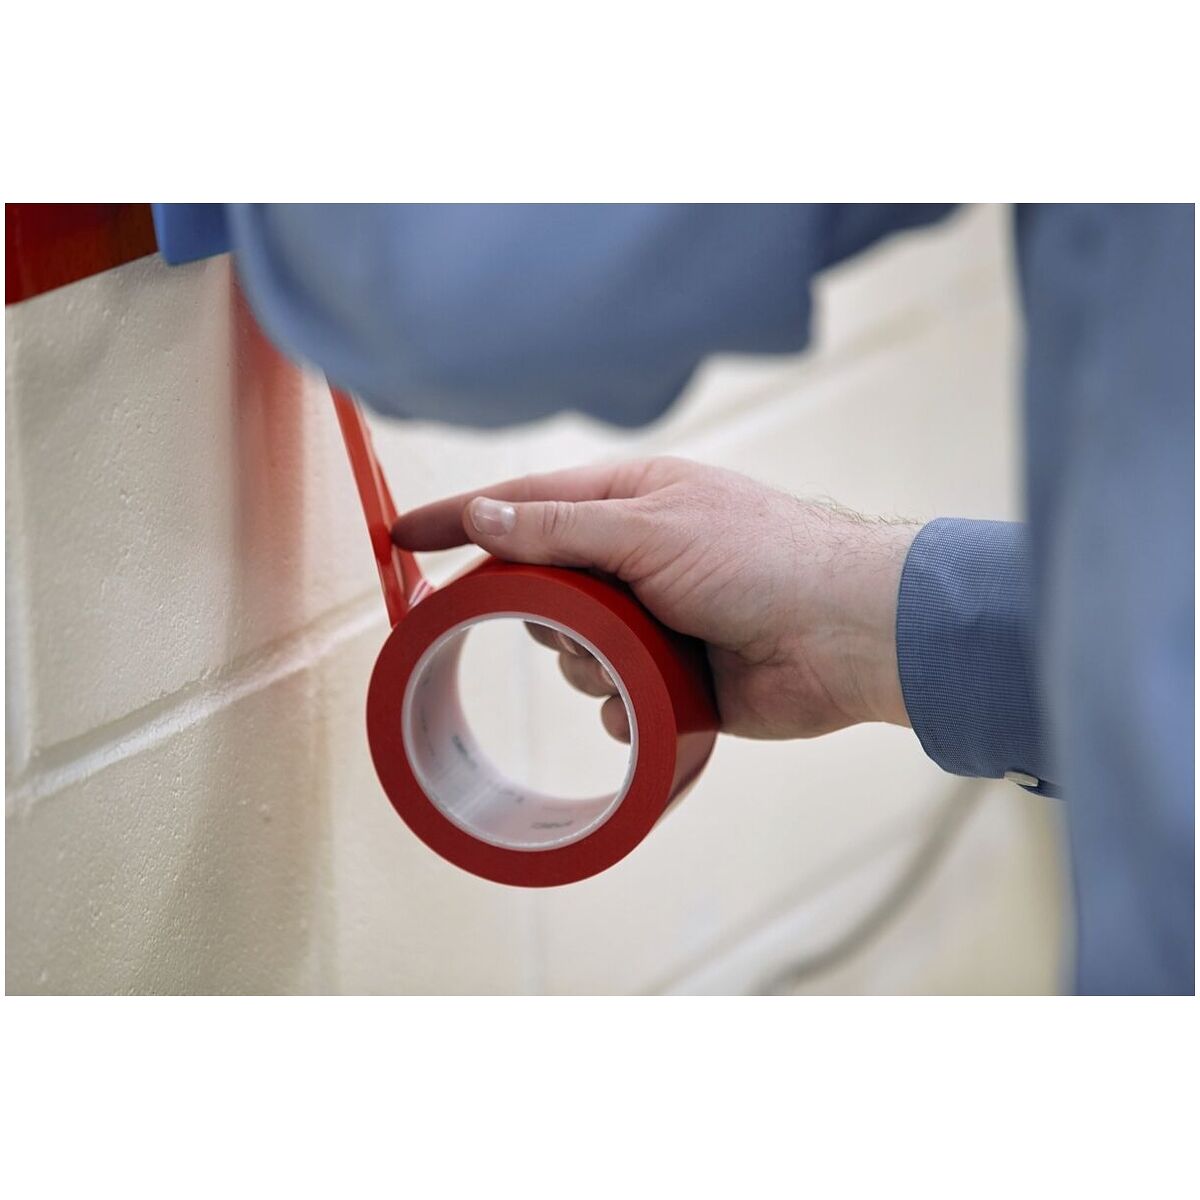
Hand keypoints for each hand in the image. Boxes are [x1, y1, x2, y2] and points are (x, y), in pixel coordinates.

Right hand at [392, 458, 916, 741]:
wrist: (844, 635)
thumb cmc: (761, 559)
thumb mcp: (649, 530)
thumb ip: (558, 532)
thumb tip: (482, 518)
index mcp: (630, 503)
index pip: (523, 506)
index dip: (459, 520)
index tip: (400, 538)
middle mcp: (636, 560)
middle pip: (540, 587)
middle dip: (539, 611)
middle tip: (562, 619)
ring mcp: (653, 622)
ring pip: (572, 651)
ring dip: (588, 663)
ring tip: (632, 659)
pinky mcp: (671, 681)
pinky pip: (612, 700)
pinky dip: (622, 704)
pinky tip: (650, 699)